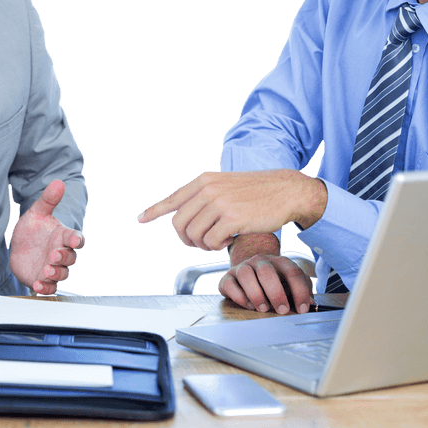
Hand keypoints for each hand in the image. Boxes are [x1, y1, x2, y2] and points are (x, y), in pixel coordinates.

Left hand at [9, 179, 83, 293]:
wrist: (18, 247)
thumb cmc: (33, 229)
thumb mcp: (37, 213)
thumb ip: (48, 200)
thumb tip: (58, 182)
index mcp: (63, 236)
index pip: (76, 238)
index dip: (77, 239)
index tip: (74, 239)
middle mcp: (61, 253)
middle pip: (70, 258)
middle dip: (63, 258)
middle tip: (53, 255)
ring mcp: (53, 268)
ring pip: (62, 274)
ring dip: (56, 273)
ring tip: (46, 270)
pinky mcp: (43, 280)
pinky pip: (49, 287)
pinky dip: (46, 288)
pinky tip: (38, 285)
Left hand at [137, 170, 326, 250]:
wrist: (285, 190)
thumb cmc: (257, 191)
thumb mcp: (226, 185)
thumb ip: (205, 196)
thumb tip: (183, 217)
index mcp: (204, 181)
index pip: (172, 198)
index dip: (154, 210)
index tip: (141, 218)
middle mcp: (208, 190)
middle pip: (179, 224)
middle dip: (186, 239)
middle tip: (200, 243)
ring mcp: (219, 203)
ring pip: (193, 235)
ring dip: (203, 245)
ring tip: (217, 240)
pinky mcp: (232, 218)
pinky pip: (211, 242)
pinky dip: (216, 246)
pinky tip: (228, 240)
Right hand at [220, 253, 313, 314]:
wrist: (248, 274)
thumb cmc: (273, 282)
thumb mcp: (289, 284)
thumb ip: (301, 291)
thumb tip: (311, 303)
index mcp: (279, 262)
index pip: (292, 271)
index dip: (299, 291)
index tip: (302, 309)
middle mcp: (260, 261)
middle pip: (267, 271)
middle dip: (276, 293)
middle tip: (282, 310)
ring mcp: (242, 267)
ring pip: (246, 274)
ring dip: (256, 294)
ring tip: (263, 309)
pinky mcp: (227, 277)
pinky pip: (229, 283)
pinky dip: (239, 296)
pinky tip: (248, 306)